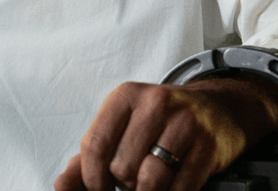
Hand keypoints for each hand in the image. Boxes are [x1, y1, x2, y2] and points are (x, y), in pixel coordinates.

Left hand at [54, 76, 277, 190]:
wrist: (217, 109)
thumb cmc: (159, 123)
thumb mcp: (122, 128)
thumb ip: (88, 157)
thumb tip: (60, 186)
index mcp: (125, 96)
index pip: (95, 144)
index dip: (92, 178)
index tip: (99, 188)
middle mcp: (155, 102)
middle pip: (123, 166)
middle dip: (124, 185)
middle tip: (131, 182)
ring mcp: (185, 123)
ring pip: (150, 179)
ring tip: (148, 186)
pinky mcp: (209, 146)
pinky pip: (181, 188)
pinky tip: (169, 188)